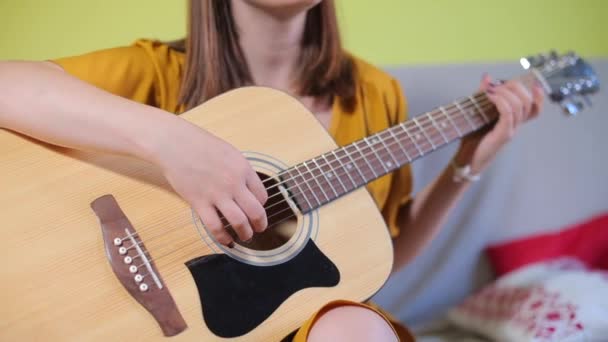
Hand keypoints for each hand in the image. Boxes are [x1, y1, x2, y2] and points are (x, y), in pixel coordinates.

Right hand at [153, 120, 267, 246]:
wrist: (174, 143)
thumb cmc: (200, 145)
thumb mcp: (229, 153)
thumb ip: (241, 171)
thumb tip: (249, 189)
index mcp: (243, 169)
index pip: (262, 196)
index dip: (262, 207)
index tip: (257, 209)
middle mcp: (233, 183)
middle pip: (256, 212)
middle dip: (260, 225)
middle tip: (259, 229)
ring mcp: (216, 194)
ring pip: (239, 222)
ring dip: (245, 233)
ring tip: (245, 236)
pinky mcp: (199, 203)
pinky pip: (215, 226)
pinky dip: (223, 237)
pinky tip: (226, 240)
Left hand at [454, 74, 544, 172]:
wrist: (466, 160)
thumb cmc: (472, 138)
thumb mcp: (478, 112)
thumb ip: (483, 96)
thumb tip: (487, 77)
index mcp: (513, 122)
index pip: (534, 109)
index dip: (539, 96)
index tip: (532, 84)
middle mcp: (515, 126)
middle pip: (528, 102)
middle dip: (515, 87)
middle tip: (499, 84)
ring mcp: (511, 130)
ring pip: (519, 105)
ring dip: (505, 92)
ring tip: (491, 90)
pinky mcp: (503, 135)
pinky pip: (508, 113)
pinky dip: (500, 101)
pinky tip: (490, 96)